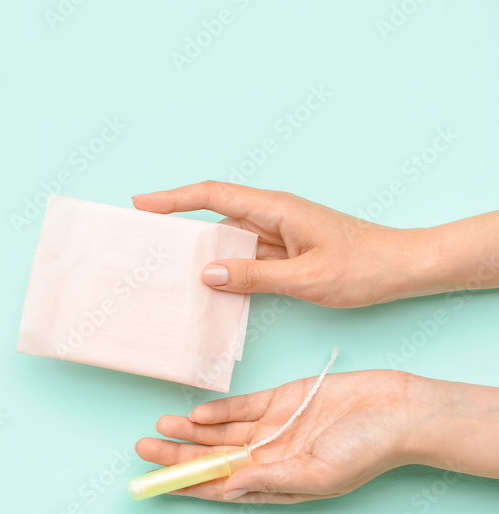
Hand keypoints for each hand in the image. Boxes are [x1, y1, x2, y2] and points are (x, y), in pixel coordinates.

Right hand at [131, 181, 432, 307]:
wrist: (404, 268)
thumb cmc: (365, 267)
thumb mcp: (307, 278)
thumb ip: (255, 276)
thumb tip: (207, 273)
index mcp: (276, 209)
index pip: (214, 196)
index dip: (175, 198)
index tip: (142, 203)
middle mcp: (272, 215)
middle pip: (213, 213)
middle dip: (176, 222)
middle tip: (142, 237)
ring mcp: (277, 233)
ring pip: (226, 237)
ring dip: (198, 250)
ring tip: (165, 267)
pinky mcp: (283, 251)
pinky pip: (243, 256)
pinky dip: (222, 267)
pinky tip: (207, 285)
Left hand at [134, 370, 422, 503]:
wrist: (398, 410)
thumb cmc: (368, 451)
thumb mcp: (317, 474)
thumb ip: (269, 479)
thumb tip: (227, 488)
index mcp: (275, 482)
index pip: (221, 487)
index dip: (188, 486)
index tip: (156, 486)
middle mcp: (267, 456)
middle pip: (212, 458)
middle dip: (176, 456)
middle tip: (142, 450)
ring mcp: (272, 428)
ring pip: (219, 433)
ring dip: (189, 432)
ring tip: (158, 428)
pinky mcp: (280, 400)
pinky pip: (240, 408)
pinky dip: (217, 412)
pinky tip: (194, 414)